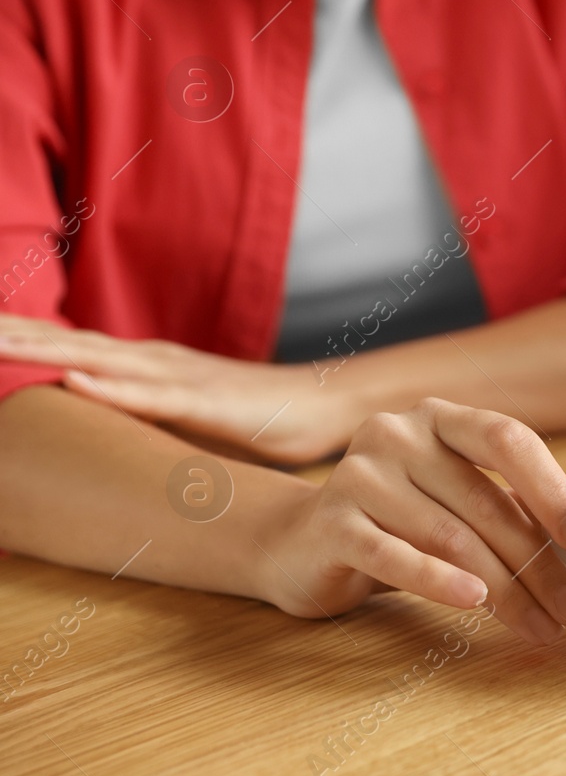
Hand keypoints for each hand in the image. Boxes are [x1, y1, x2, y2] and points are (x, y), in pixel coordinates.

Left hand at [0, 315, 353, 463]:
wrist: (324, 404)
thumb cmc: (258, 419)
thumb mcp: (185, 423)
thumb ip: (146, 421)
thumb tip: (108, 441)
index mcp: (145, 367)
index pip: (66, 348)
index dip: (17, 339)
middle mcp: (153, 361)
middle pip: (66, 343)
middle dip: (11, 334)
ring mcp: (177, 377)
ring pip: (94, 359)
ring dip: (39, 349)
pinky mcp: (204, 401)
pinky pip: (147, 395)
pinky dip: (106, 386)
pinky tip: (69, 377)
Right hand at [255, 398, 565, 644]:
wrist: (300, 544)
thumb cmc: (397, 522)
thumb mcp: (455, 499)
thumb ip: (510, 501)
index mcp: (440, 418)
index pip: (506, 438)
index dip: (550, 487)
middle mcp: (397, 434)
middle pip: (484, 501)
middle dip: (537, 562)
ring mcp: (359, 475)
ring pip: (450, 536)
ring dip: (504, 588)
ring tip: (538, 624)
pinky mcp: (331, 524)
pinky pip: (396, 556)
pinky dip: (439, 581)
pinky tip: (475, 602)